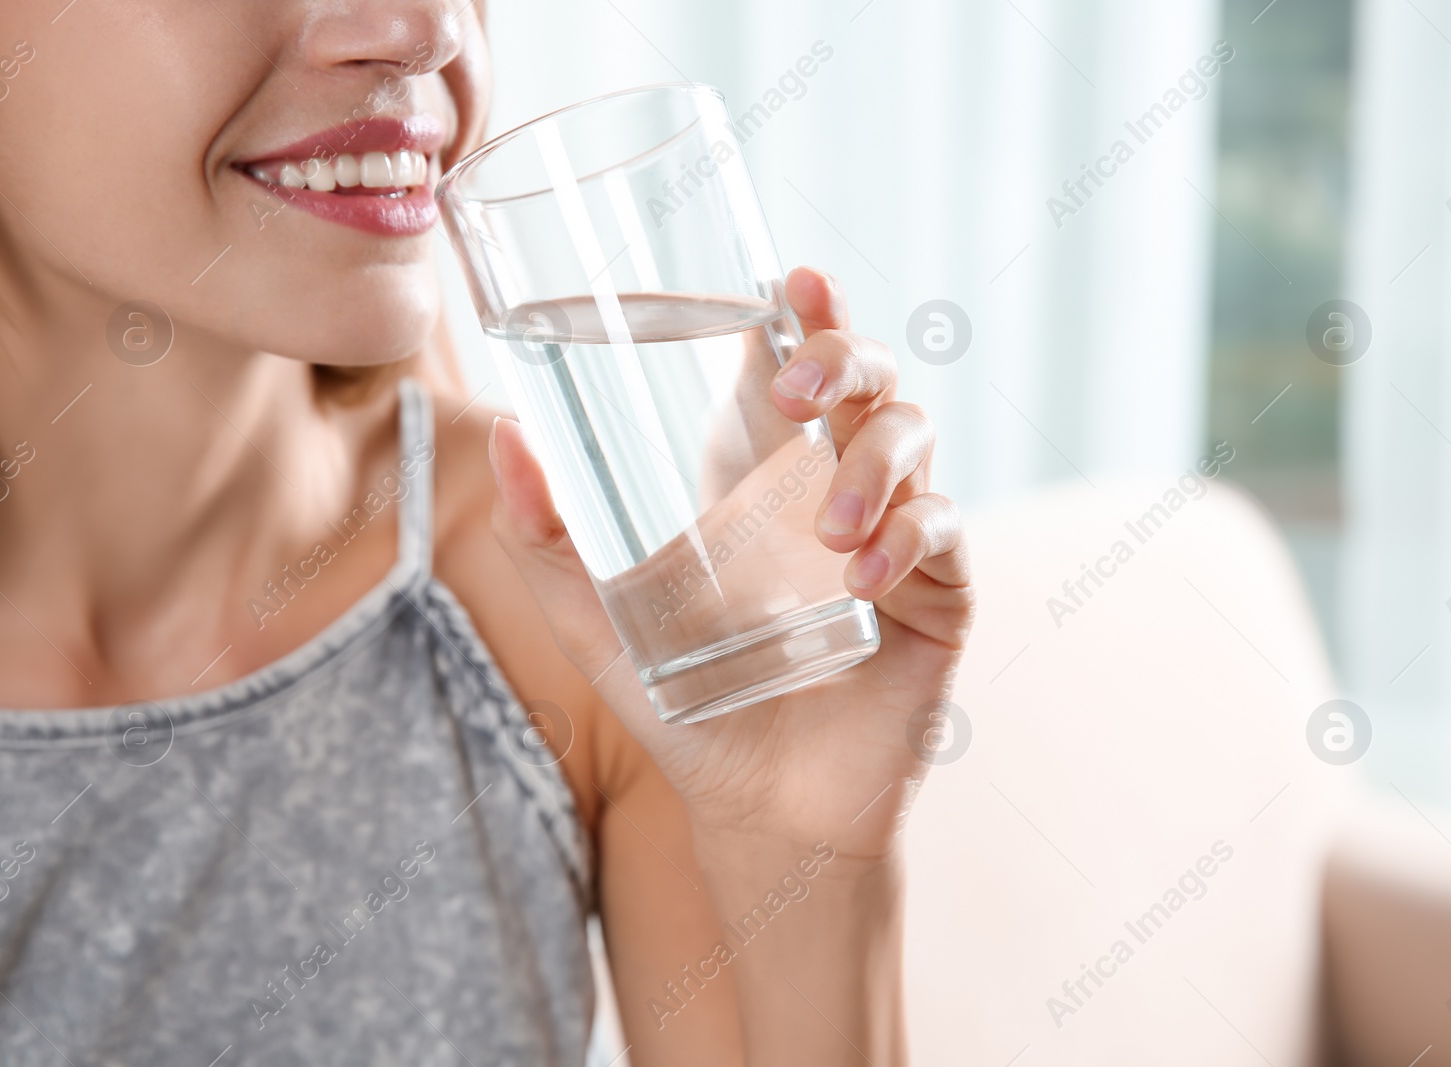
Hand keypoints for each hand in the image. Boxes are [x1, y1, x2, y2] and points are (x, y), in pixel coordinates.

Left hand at [488, 267, 974, 863]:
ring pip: (914, 438)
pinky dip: (909, 538)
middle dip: (846, 356)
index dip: (804, 308)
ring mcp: (892, 533)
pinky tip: (864, 577)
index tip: (789, 277)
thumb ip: (546, 536)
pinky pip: (944, 529)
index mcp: (757, 475)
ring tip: (826, 529)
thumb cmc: (684, 703)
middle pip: (868, 376)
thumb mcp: (596, 619)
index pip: (793, 362)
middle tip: (797, 392)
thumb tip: (506, 433)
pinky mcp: (938, 591)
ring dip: (873, 462)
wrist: (759, 808)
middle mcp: (832, 485)